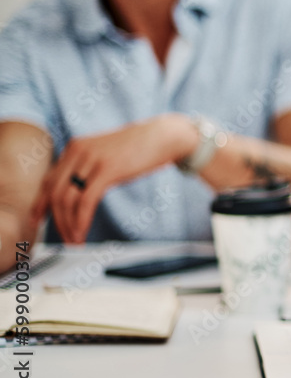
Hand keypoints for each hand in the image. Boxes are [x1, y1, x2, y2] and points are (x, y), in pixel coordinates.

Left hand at [30, 115, 195, 242]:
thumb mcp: (107, 154)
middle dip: (55, 220)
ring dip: (68, 225)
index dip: (40, 204)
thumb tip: (79, 190)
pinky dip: (81, 221)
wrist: (164, 136)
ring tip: (75, 241)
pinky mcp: (107, 170)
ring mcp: (91, 159)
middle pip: (53, 192)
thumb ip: (90, 167)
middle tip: (63, 239)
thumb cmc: (141, 147)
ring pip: (66, 199)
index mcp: (75, 147)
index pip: (48, 180)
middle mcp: (77, 151)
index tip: (39, 220)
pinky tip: (82, 232)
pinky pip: (86, 201)